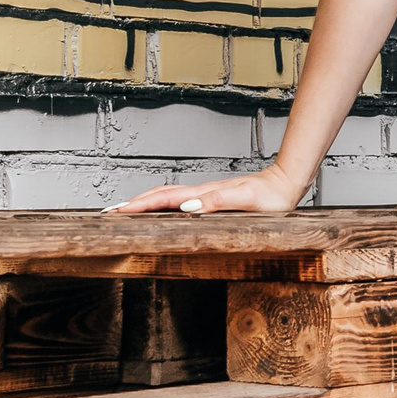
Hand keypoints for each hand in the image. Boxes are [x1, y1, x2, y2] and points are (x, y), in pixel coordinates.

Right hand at [108, 165, 304, 214]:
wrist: (285, 185)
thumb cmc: (269, 198)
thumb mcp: (245, 200)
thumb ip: (217, 201)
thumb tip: (187, 206)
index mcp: (204, 193)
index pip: (165, 199)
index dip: (140, 206)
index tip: (118, 211)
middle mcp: (201, 192)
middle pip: (160, 195)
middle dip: (134, 203)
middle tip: (111, 212)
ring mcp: (205, 193)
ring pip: (167, 195)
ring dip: (145, 202)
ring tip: (126, 209)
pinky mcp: (211, 197)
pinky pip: (179, 199)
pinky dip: (161, 202)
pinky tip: (160, 208)